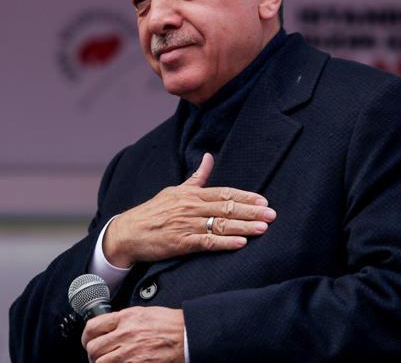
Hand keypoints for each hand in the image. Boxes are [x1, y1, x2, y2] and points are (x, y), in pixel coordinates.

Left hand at [82, 306, 184, 362]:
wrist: (187, 335)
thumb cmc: (169, 323)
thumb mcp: (143, 313)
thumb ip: (123, 320)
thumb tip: (109, 328)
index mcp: (125, 318)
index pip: (93, 327)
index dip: (86, 337)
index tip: (88, 341)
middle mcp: (125, 334)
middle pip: (94, 348)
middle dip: (93, 354)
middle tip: (98, 356)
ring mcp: (130, 353)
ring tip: (109, 362)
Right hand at [103, 153, 275, 266]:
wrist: (128, 232)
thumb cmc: (152, 211)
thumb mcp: (174, 190)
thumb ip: (196, 177)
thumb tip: (209, 157)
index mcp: (191, 194)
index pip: (224, 193)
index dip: (245, 197)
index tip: (263, 200)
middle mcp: (191, 207)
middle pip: (227, 208)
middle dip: (251, 211)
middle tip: (272, 214)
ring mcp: (187, 224)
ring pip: (220, 224)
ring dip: (244, 227)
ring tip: (263, 229)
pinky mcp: (181, 242)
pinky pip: (207, 242)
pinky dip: (224, 242)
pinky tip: (240, 243)